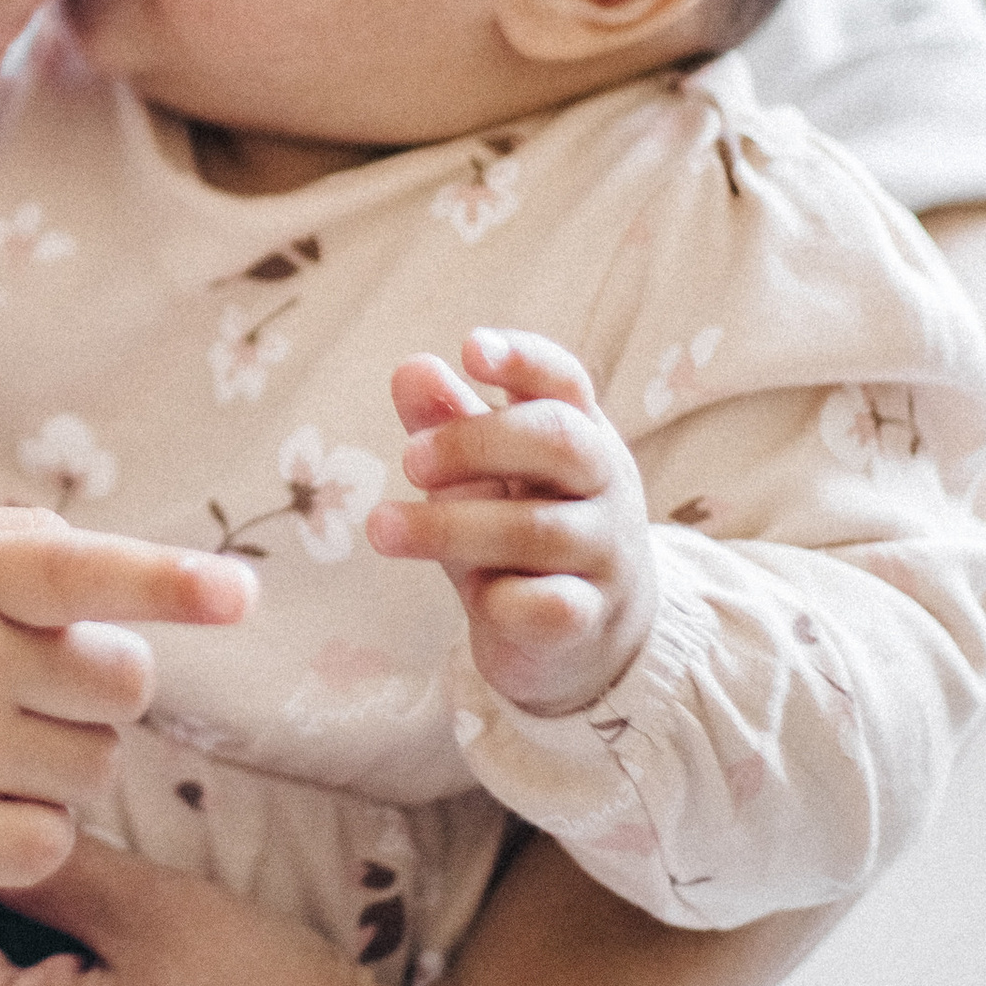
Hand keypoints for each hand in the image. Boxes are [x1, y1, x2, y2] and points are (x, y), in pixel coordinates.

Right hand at [0, 508, 250, 897]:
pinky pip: (53, 841)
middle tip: (34, 688)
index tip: (238, 595)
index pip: (76, 573)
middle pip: (121, 683)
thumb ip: (16, 544)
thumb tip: (122, 568)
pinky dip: (33, 830)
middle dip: (104, 687)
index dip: (165, 583)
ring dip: (69, 760)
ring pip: (99, 767)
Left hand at [366, 328, 656, 719]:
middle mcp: (605, 485)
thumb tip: (412, 369)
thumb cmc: (518, 530)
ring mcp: (605, 554)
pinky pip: (549, 606)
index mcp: (580, 434)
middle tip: (407, 461)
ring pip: (537, 530)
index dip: (523, 361)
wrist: (582, 636)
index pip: (565, 382)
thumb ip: (448, 422)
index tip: (470, 349)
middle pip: (558, 440)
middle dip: (474, 442)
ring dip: (448, 527)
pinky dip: (503, 599)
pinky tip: (473, 597)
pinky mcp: (588, 619)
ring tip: (380, 528)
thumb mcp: (481, 474)